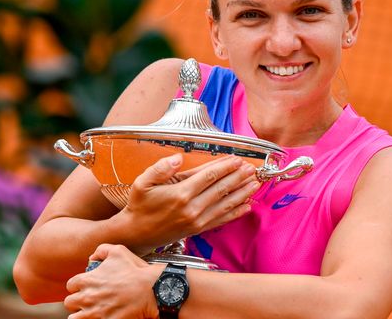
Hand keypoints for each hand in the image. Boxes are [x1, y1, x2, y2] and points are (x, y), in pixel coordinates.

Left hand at [65, 244, 162, 317]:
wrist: (151, 290)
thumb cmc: (135, 271)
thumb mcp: (118, 251)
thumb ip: (101, 250)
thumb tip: (92, 257)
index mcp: (87, 280)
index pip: (70, 286)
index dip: (78, 287)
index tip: (86, 288)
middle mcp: (87, 298)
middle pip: (69, 303)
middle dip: (78, 302)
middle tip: (89, 301)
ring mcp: (94, 313)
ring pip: (74, 318)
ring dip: (81, 315)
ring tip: (92, 312)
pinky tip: (102, 316)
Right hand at [118, 153, 259, 254]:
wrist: (136, 234)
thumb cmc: (139, 206)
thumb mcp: (142, 183)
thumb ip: (159, 168)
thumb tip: (178, 158)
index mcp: (180, 194)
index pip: (209, 176)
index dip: (225, 166)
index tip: (236, 159)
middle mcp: (192, 208)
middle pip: (221, 189)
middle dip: (238, 177)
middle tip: (252, 168)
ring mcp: (197, 221)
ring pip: (225, 204)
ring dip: (242, 193)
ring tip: (255, 183)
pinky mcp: (198, 230)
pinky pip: (222, 220)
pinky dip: (236, 212)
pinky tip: (247, 206)